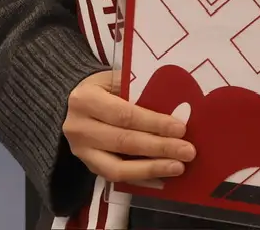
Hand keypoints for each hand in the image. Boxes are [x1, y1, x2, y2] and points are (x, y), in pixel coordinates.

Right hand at [63, 70, 196, 182]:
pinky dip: (142, 179)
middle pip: (124, 141)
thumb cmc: (101, 89)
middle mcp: (79, 127)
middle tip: (188, 151)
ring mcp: (81, 151)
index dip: (153, 124)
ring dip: (152, 169)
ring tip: (178, 167)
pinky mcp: (88, 167)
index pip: (124, 115)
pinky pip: (117, 178)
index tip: (180, 129)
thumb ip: (138, 91)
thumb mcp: (114, 80)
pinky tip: (163, 178)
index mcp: (86, 99)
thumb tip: (174, 108)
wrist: (72, 104)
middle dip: (159, 148)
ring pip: (118, 167)